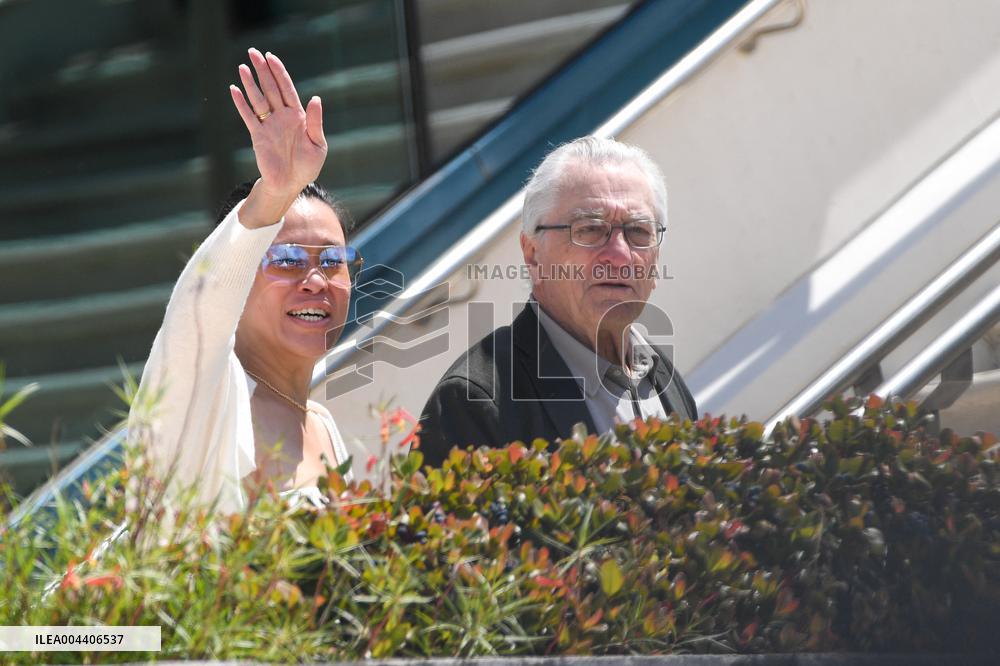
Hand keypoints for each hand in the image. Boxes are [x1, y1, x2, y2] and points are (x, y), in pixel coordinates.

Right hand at [229, 48, 326, 203]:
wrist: (291, 184)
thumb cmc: (307, 166)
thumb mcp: (318, 145)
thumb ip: (316, 122)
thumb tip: (315, 98)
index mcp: (298, 116)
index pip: (287, 89)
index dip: (279, 73)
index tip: (271, 57)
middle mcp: (281, 117)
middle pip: (270, 89)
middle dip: (262, 70)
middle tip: (253, 52)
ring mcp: (268, 125)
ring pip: (258, 99)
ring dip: (250, 83)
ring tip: (243, 66)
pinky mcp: (257, 136)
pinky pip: (248, 116)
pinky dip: (241, 104)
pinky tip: (234, 89)